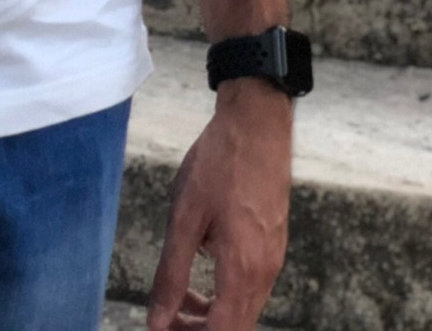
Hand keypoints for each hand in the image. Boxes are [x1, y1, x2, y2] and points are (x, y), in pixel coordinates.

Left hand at [146, 78, 290, 330]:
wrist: (258, 121)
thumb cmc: (220, 162)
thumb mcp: (185, 215)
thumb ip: (172, 272)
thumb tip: (156, 320)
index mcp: (242, 269)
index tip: (163, 326)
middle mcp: (265, 271)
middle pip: (235, 326)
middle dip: (199, 328)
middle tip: (168, 313)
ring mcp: (274, 257)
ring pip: (244, 307)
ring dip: (212, 310)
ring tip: (182, 291)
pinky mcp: (275, 241)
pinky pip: (252, 284)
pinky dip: (227, 289)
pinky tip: (206, 257)